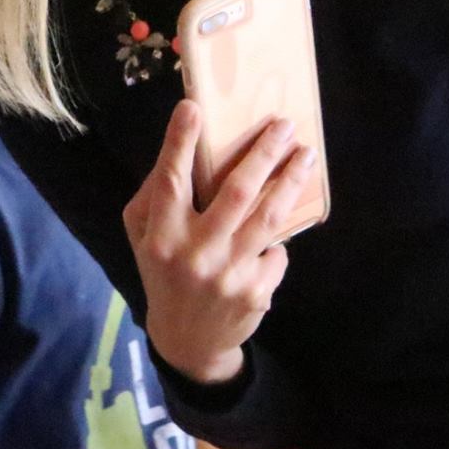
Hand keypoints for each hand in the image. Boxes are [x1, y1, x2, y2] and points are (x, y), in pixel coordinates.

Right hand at [123, 101, 316, 384]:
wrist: (188, 339)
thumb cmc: (164, 273)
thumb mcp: (143, 237)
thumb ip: (155, 198)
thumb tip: (180, 149)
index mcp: (161, 236)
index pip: (171, 181)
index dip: (180, 143)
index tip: (193, 108)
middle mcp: (195, 253)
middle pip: (236, 193)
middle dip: (263, 154)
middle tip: (283, 125)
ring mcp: (229, 274)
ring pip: (269, 217)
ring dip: (291, 181)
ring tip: (306, 155)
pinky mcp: (255, 292)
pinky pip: (276, 252)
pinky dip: (275, 242)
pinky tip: (272, 238)